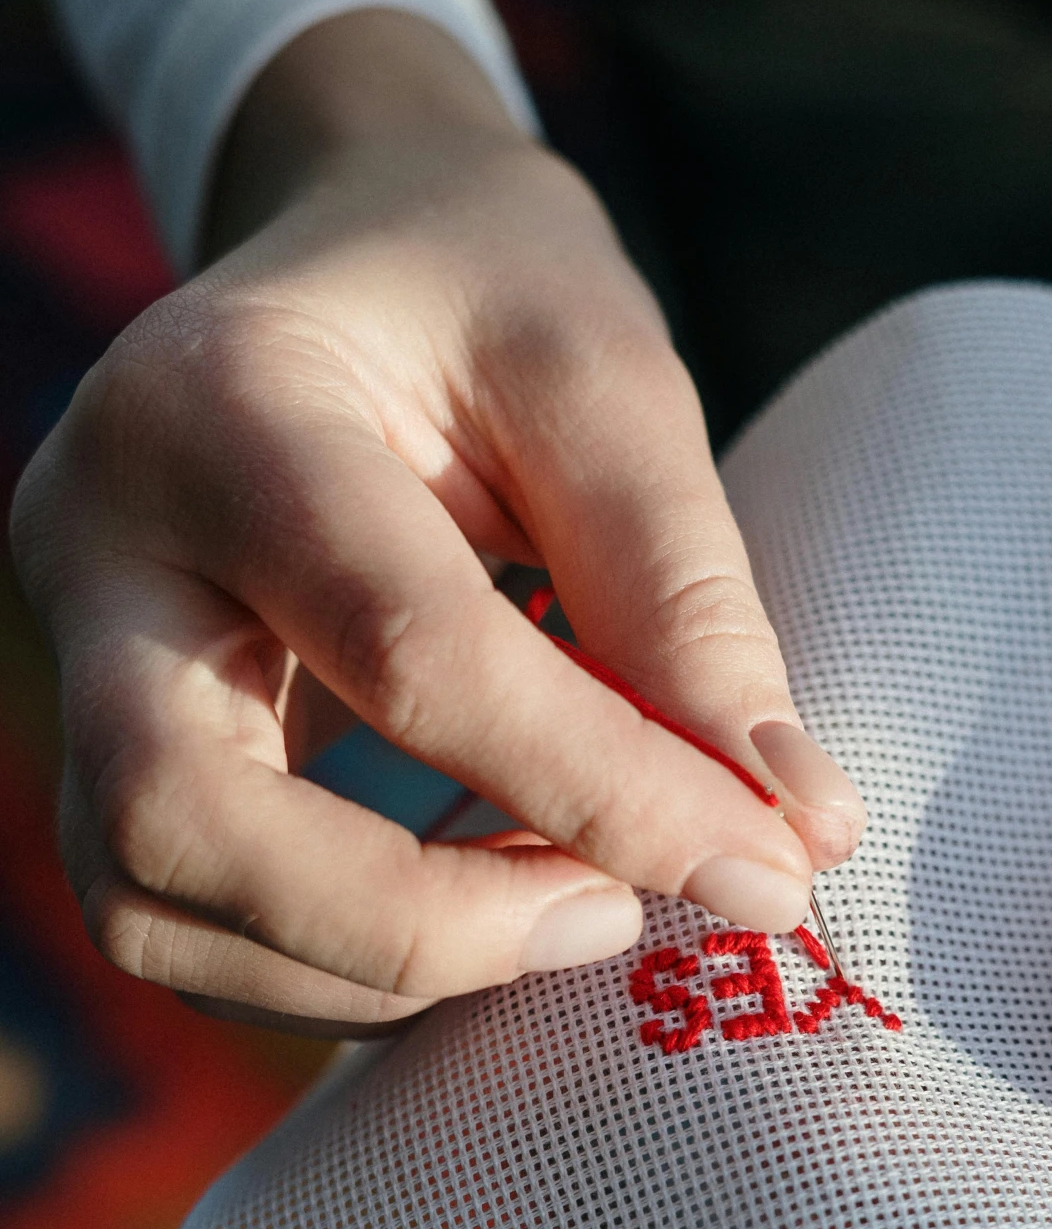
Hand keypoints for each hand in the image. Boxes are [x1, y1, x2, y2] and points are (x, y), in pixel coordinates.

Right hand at [11, 13, 864, 1036]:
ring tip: (565, 906)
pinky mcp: (105, 747)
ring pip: (149, 908)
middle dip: (416, 925)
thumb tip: (795, 825)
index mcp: (221, 403)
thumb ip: (684, 598)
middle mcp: (98, 546)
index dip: (604, 789)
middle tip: (612, 916)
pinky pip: (180, 930)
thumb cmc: (486, 298)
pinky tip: (484, 912)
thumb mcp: (604, 385)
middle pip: (177, 818)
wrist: (348, 259)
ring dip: (376, 969)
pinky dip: (344, 969)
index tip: (769, 869)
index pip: (408, 651)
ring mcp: (79, 660)